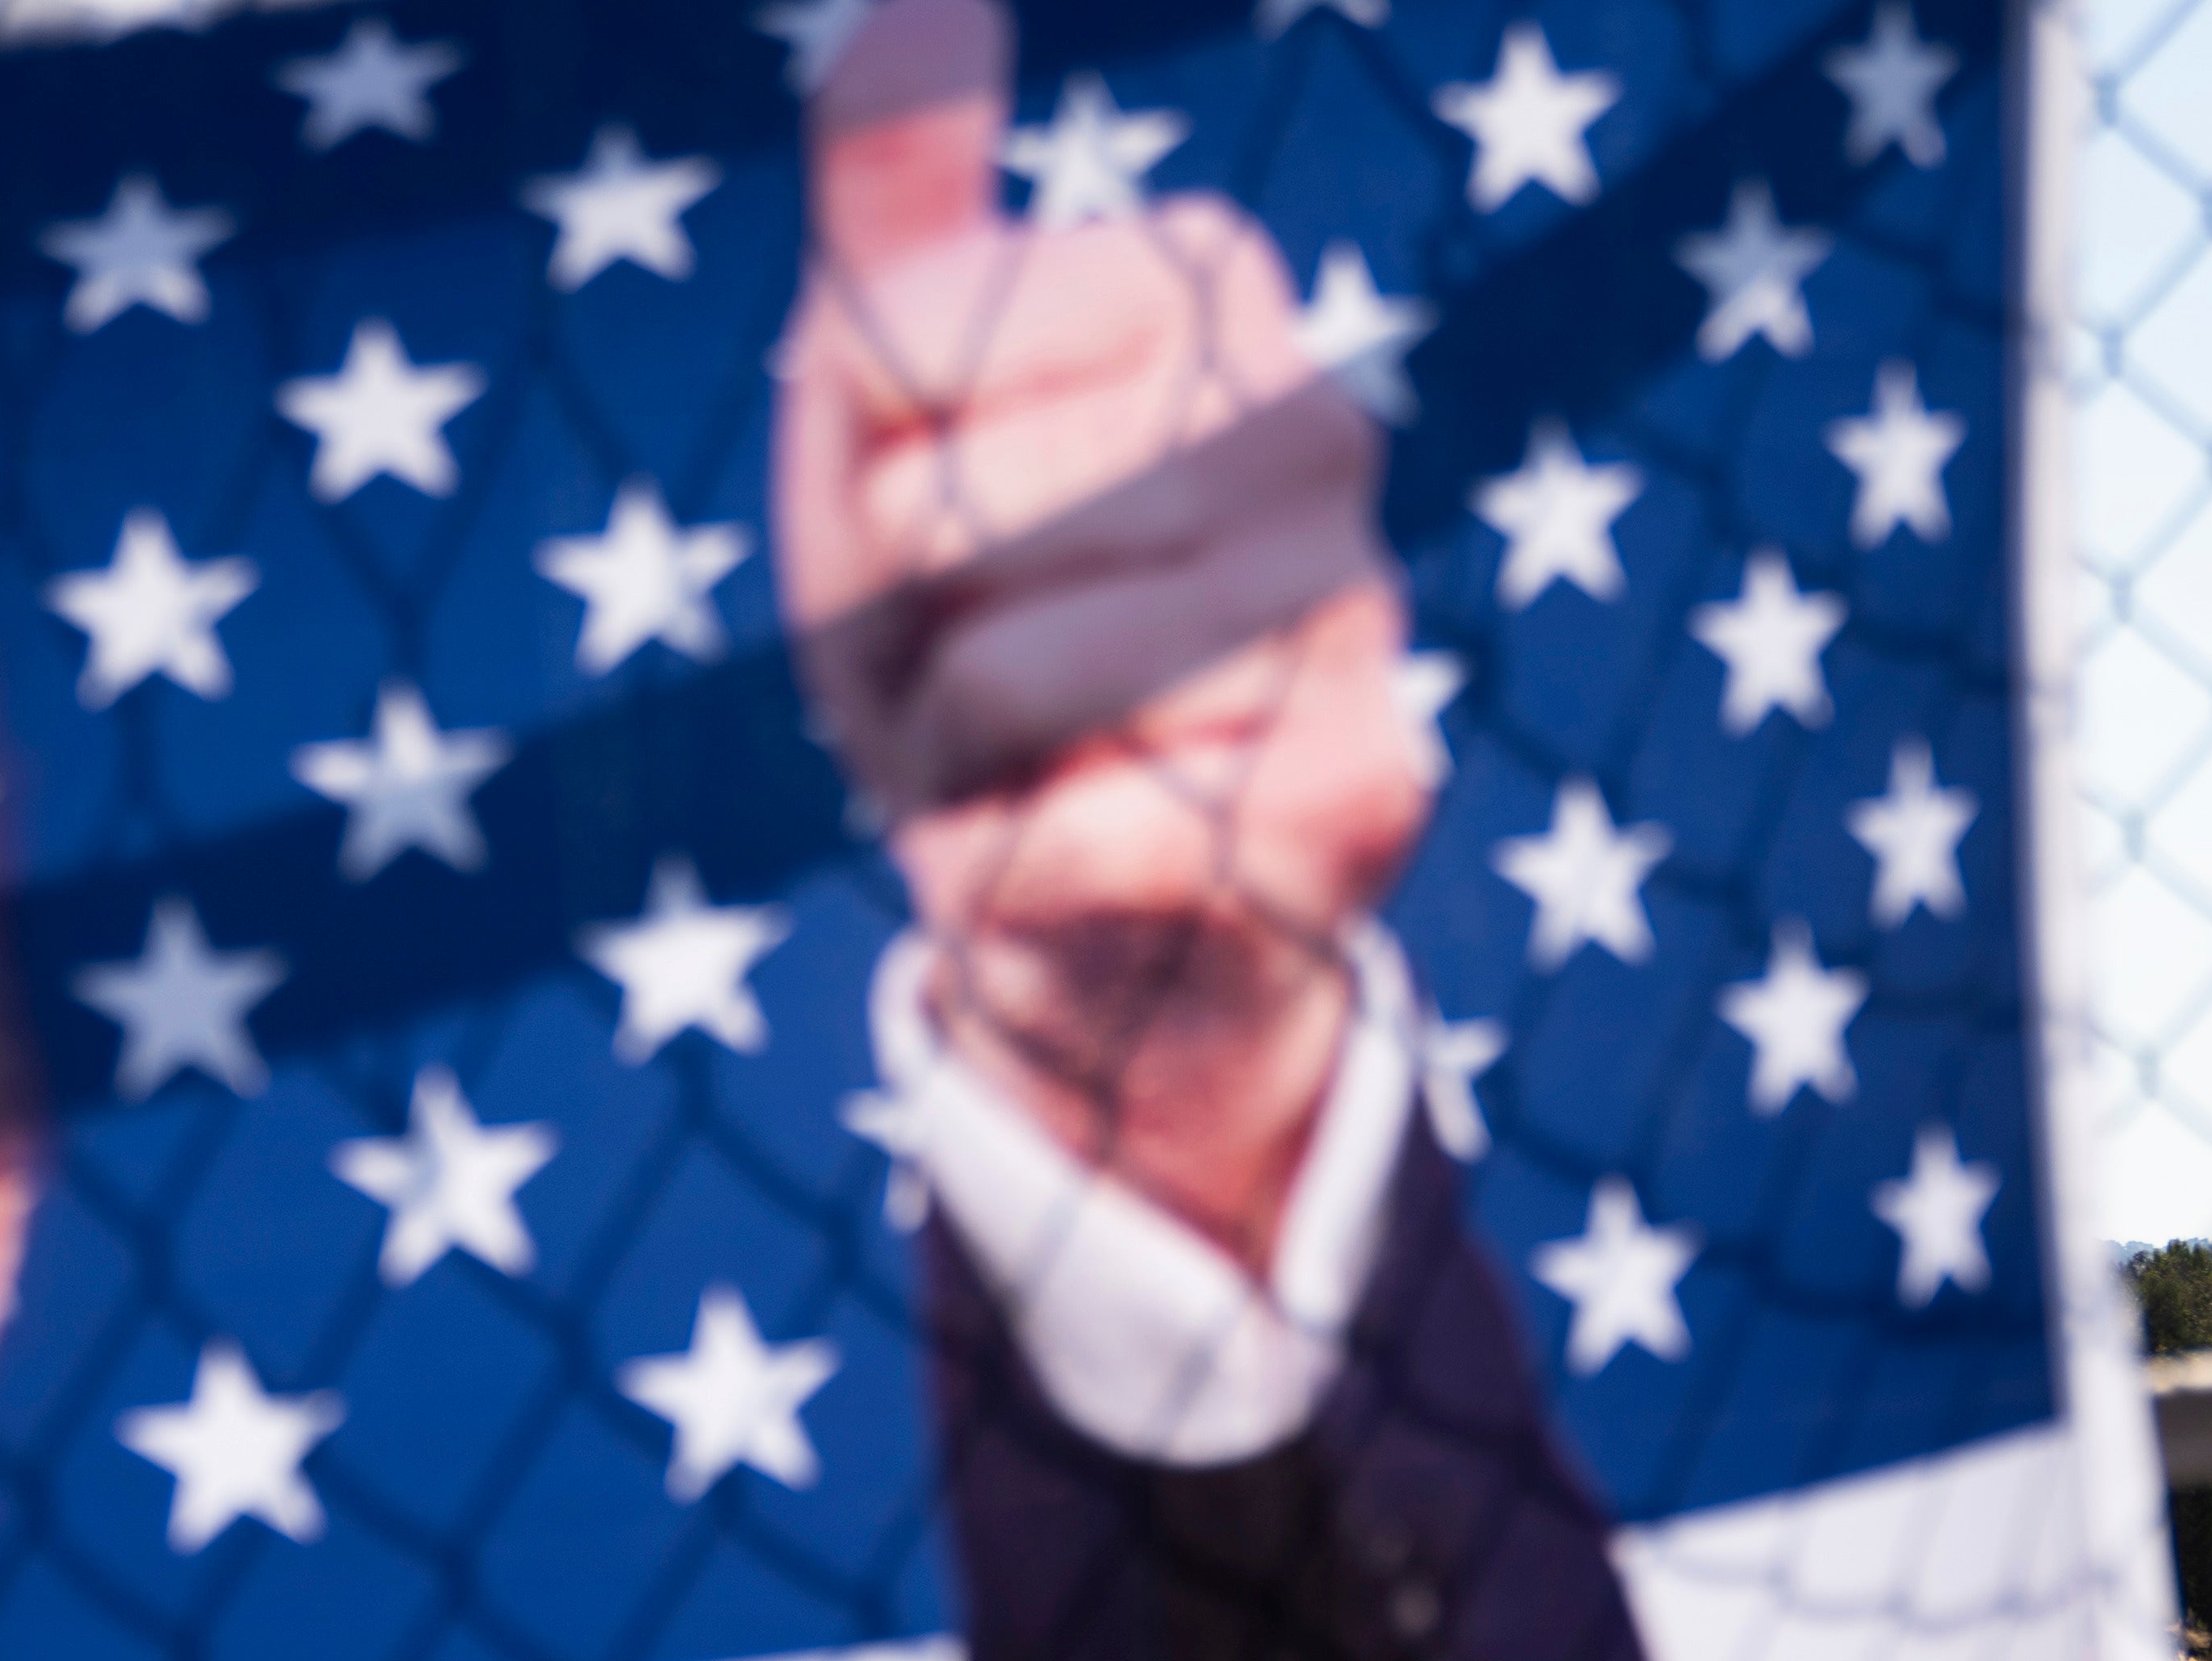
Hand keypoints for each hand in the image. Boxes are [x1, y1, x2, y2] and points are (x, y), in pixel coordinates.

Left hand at [776, 0, 1425, 1278]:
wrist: (1089, 907)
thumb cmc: (963, 629)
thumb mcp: (876, 412)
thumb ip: (892, 203)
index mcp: (1203, 277)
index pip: (882, 347)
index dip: (848, 472)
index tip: (925, 525)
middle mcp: (1317, 418)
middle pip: (936, 517)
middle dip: (899, 628)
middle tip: (972, 668)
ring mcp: (1356, 608)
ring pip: (995, 674)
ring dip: (955, 760)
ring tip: (1035, 758)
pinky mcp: (1363, 792)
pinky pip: (1063, 829)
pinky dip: (1011, 872)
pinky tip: (1084, 858)